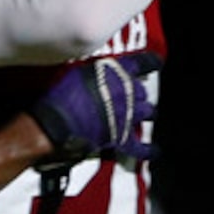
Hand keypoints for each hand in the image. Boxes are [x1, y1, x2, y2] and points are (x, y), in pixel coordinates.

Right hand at [30, 51, 159, 165]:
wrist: (56, 123)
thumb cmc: (60, 94)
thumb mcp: (76, 71)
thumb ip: (94, 72)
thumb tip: (96, 73)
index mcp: (117, 72)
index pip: (142, 63)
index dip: (151, 62)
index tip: (157, 62)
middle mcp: (127, 92)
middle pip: (142, 91)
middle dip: (138, 93)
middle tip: (132, 95)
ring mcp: (127, 117)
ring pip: (147, 112)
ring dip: (144, 112)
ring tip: (142, 113)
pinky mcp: (121, 139)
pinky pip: (140, 147)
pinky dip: (148, 150)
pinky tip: (155, 151)